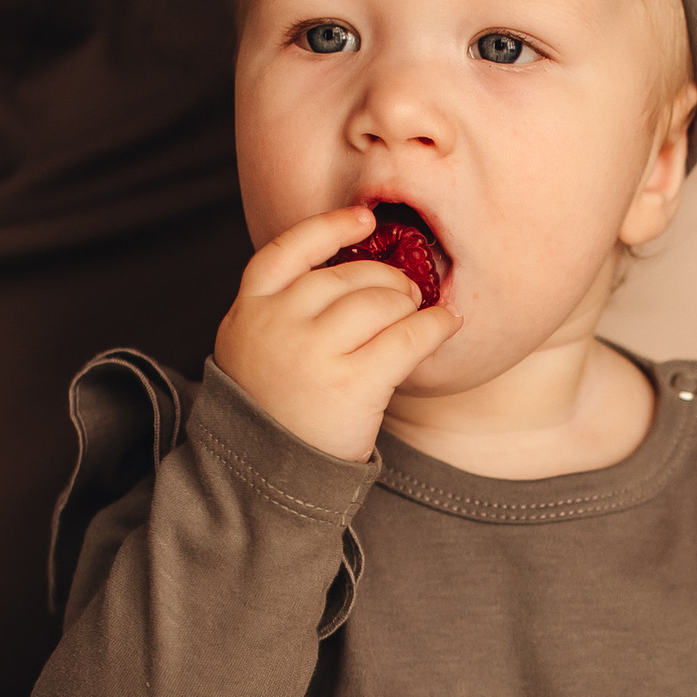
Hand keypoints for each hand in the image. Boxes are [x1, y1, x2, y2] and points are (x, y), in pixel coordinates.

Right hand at [216, 204, 459, 461]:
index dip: (330, 227)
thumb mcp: (255, 349)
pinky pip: (409, 337)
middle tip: (404, 295)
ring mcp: (314, 351)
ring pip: (381, 301)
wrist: (265, 477)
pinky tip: (447, 325)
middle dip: (386, 281)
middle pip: (348, 277)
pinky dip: (436, 326)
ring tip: (419, 315)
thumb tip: (360, 273)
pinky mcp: (353, 382)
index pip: (288, 249)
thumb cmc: (273, 411)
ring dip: (409, 304)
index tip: (364, 218)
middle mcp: (278, 322)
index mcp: (249, 309)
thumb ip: (286, 310)